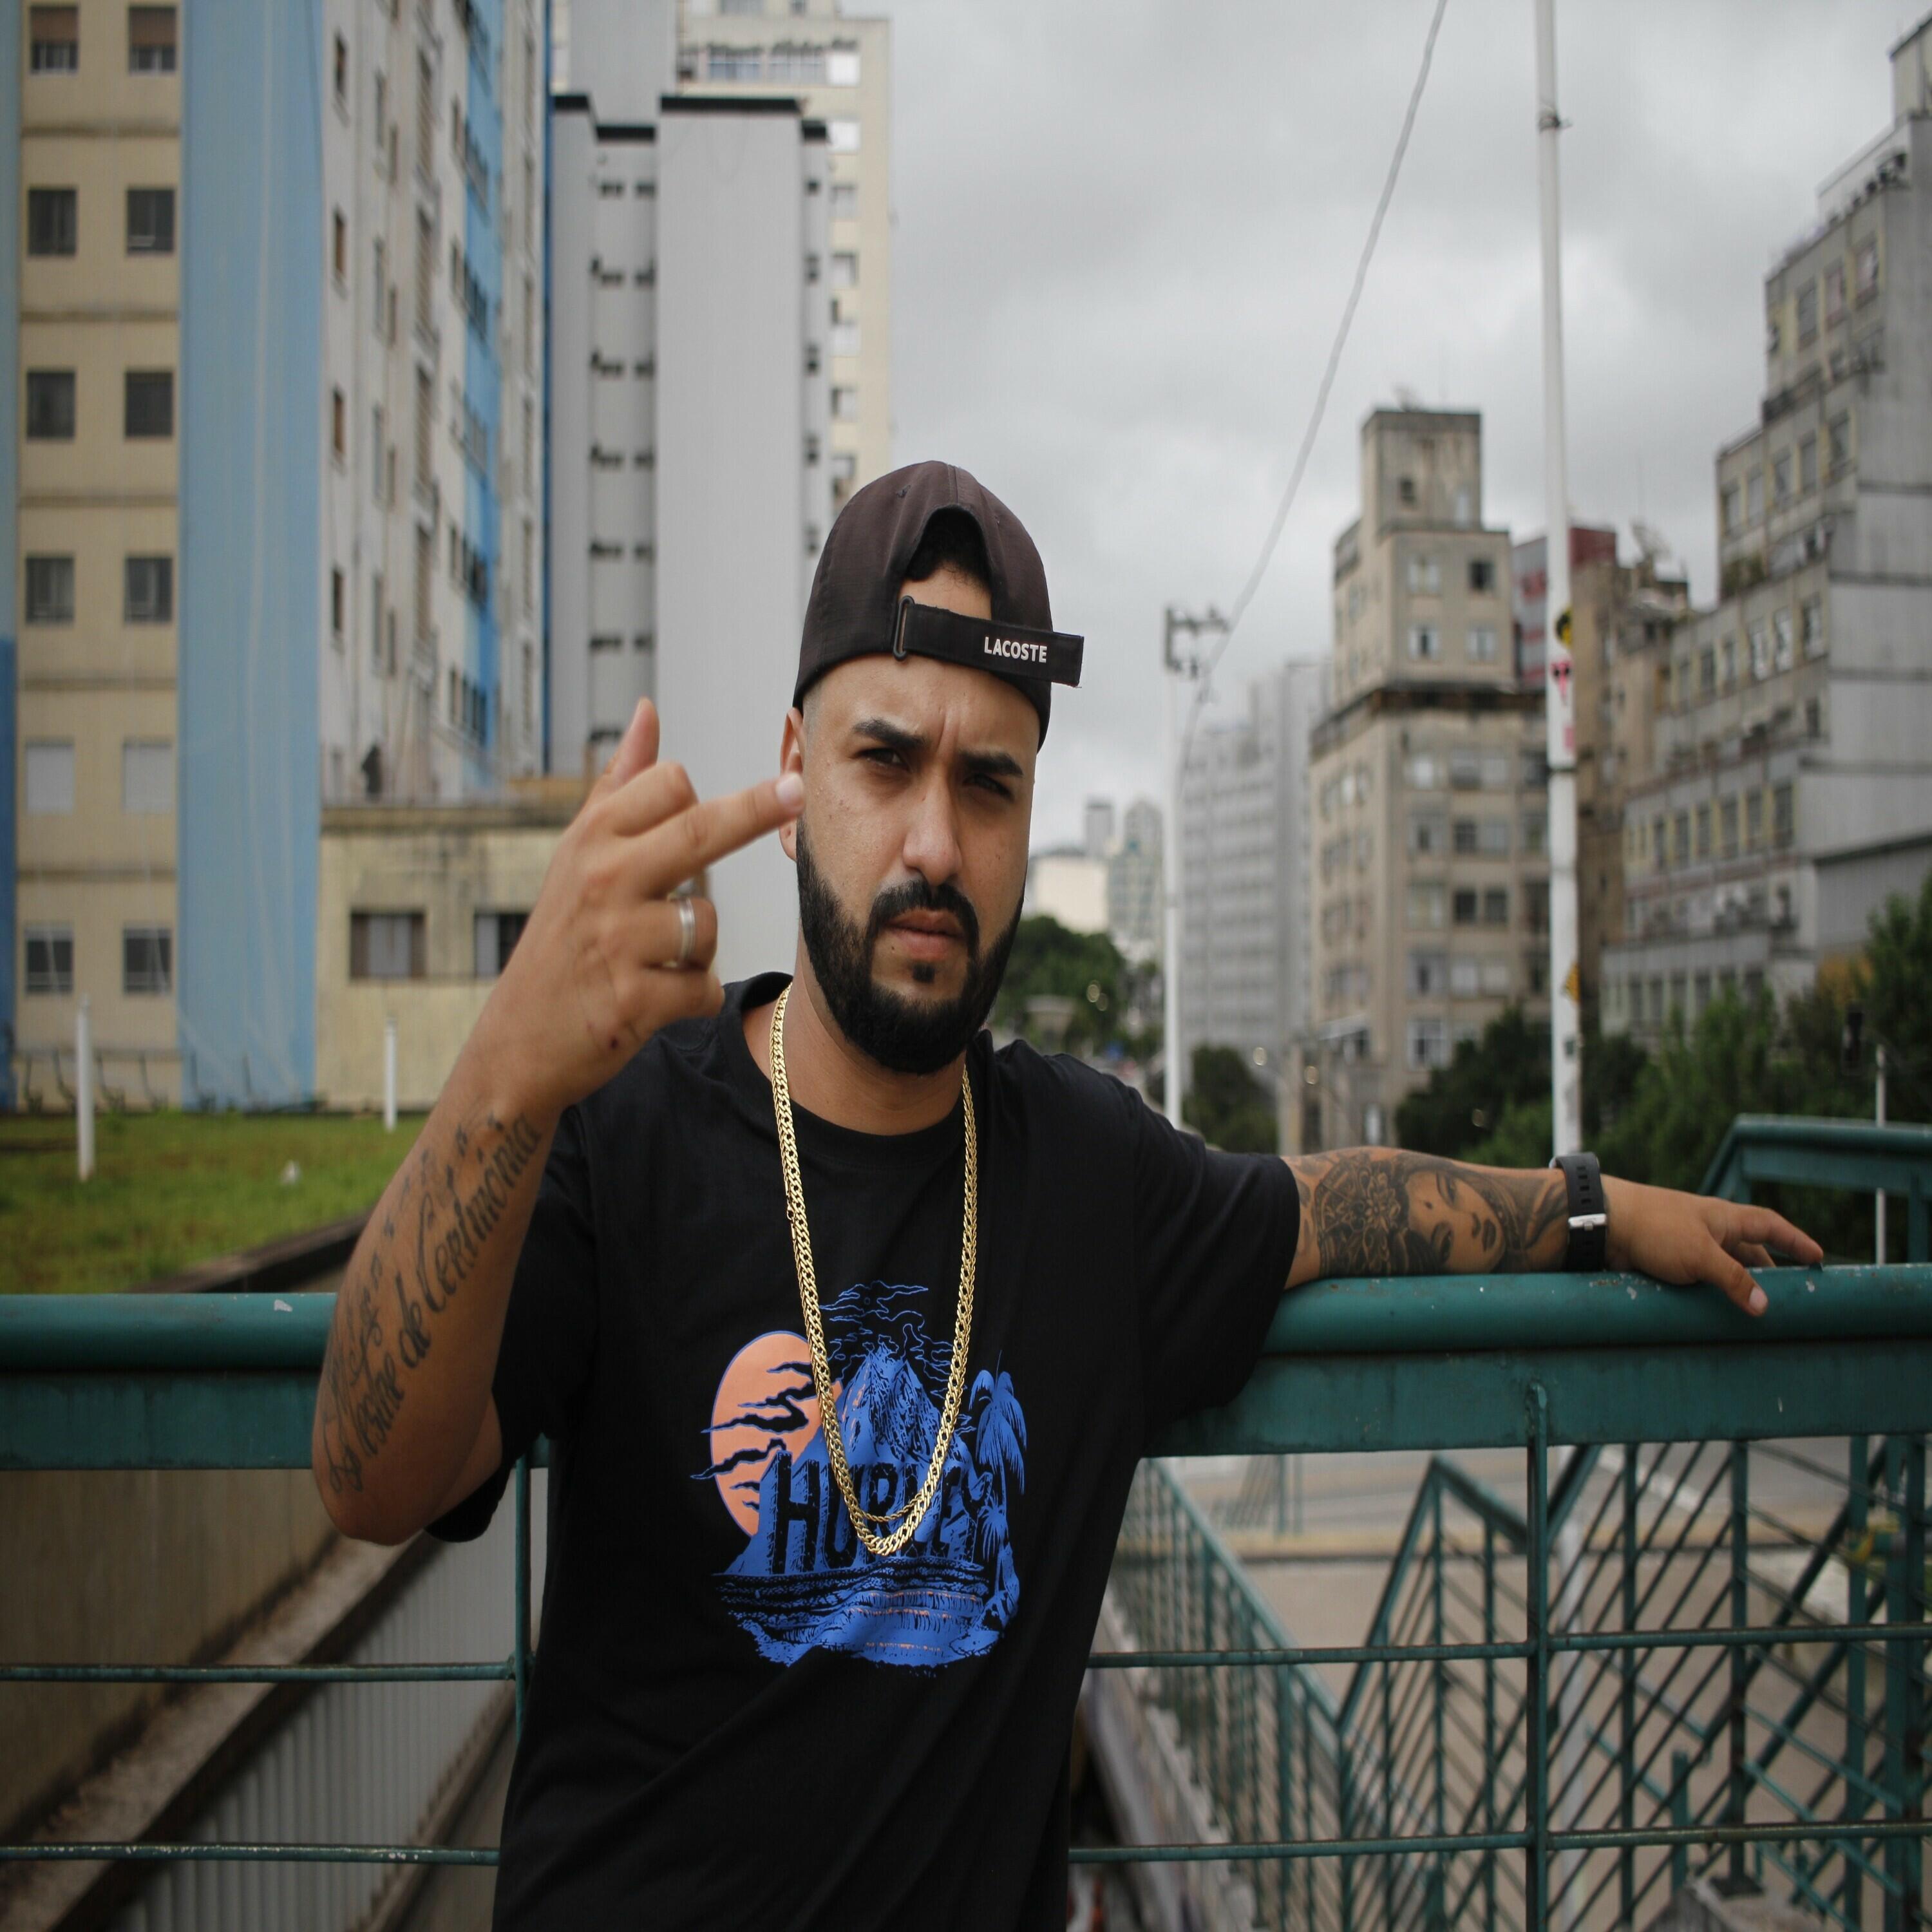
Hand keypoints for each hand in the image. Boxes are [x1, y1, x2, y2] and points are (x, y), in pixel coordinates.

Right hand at [472, 698, 802, 1122]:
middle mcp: (602, 880)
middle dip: (758, 807)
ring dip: (698, 949)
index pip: (669, 786)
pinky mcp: (632, 1001)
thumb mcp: (578, 854)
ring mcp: (616, 941)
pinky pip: (701, 987)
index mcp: (591, 839)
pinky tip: (654, 1002)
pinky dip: (691, 998)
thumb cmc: (562, 938)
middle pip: (700, 830)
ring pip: (708, 924)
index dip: (698, 796)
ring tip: (653, 961)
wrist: (518, 1040)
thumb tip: (649, 710)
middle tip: (798, 788)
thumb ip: (620, 784)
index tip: (717, 801)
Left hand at [1602, 1176, 1823, 1317]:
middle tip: (1788, 1293)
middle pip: (1748, 1250)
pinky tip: (1716, 1309)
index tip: (1818, 1256)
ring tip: (1756, 1308)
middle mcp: (1709, 1229)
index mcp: (1724, 1218)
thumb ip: (1732, 1279)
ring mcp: (1687, 1244)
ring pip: (1722, 1266)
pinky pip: (1698, 1278)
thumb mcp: (1700, 1255)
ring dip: (1738, 1284)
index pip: (1770, 1227)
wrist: (1603, 1222)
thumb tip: (1764, 1306)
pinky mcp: (1666, 1260)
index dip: (1795, 1241)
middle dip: (1768, 1270)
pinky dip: (1711, 1292)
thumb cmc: (1655, 1228)